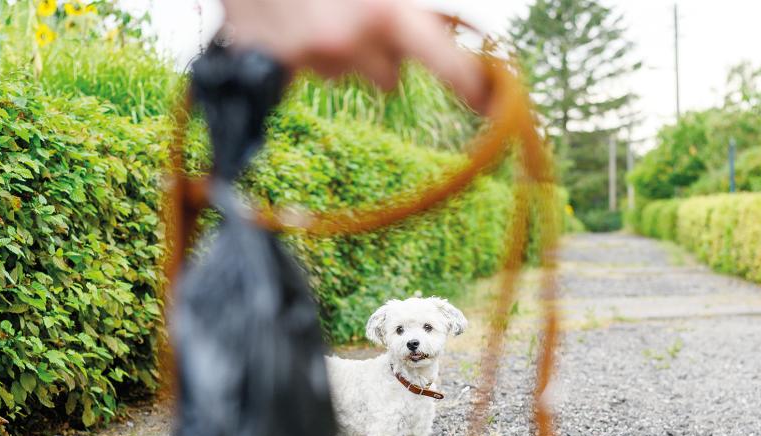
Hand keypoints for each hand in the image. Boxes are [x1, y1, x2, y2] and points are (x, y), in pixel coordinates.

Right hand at [220, 0, 487, 112]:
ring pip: (344, 73)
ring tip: (322, 7)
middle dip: (385, 58)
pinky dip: (303, 50)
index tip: (487, 102)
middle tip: (368, 21)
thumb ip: (408, 8)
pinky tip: (296, 19)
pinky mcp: (273, 65)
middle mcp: (350, 42)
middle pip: (389, 81)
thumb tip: (436, 28)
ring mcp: (309, 58)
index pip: (447, 62)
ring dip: (341, 49)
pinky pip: (305, 71)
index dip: (471, 84)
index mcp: (387, 12)